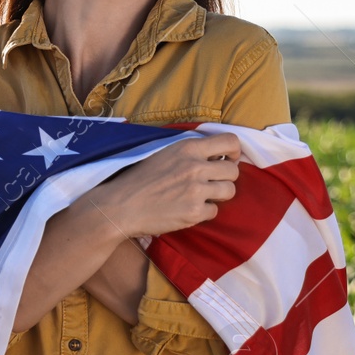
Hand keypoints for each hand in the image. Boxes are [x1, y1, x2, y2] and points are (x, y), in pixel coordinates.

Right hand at [87, 132, 241, 239]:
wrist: (121, 205)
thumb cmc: (139, 179)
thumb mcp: (165, 153)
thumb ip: (190, 152)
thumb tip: (216, 155)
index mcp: (188, 147)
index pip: (230, 141)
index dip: (234, 152)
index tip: (228, 160)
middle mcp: (195, 166)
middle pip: (233, 171)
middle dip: (225, 178)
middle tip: (211, 183)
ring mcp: (196, 190)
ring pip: (230, 191)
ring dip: (218, 195)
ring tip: (201, 197)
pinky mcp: (194, 212)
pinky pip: (214, 211)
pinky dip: (203, 213)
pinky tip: (187, 210)